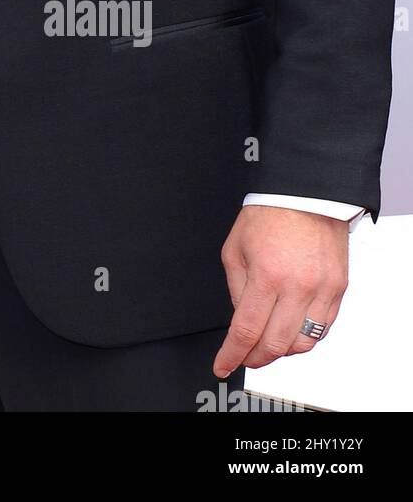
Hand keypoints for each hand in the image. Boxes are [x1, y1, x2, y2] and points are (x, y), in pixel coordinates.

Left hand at [214, 205, 348, 377]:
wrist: (304, 195)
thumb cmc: (267, 215)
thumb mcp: (234, 250)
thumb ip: (236, 290)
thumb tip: (241, 320)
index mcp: (266, 275)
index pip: (246, 330)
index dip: (232, 354)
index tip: (223, 365)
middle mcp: (297, 287)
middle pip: (275, 344)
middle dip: (256, 359)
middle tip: (244, 358)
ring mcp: (321, 290)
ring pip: (304, 343)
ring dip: (282, 352)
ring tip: (267, 346)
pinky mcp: (338, 289)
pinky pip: (323, 328)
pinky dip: (305, 338)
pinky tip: (291, 333)